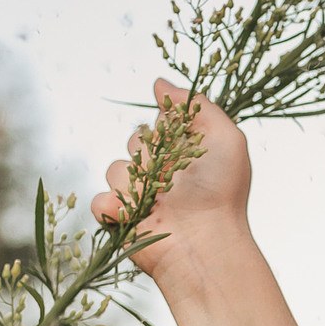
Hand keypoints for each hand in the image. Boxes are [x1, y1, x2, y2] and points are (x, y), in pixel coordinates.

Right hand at [89, 79, 250, 283]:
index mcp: (184, 154)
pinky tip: (135, 214)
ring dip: (135, 181)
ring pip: (115, 168)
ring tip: (158, 199)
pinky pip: (100, 200)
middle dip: (149, 151)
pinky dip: (112, 206)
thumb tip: (159, 83)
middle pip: (134, 140)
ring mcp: (140, 198)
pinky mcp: (122, 220)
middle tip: (172, 173)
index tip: (177, 135)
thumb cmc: (222, 192)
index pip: (159, 123)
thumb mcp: (225, 137)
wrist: (205, 242)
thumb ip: (198, 105)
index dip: (165, 126)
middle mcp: (162, 174)